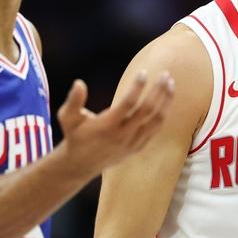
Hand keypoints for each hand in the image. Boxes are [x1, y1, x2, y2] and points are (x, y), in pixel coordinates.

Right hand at [56, 72, 174, 176]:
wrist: (81, 165)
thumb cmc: (75, 136)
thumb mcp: (67, 118)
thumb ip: (73, 101)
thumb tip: (79, 83)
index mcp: (106, 126)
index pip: (127, 104)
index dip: (137, 87)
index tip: (144, 72)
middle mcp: (122, 135)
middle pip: (147, 111)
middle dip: (158, 91)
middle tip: (165, 74)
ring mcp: (133, 142)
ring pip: (156, 121)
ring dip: (166, 102)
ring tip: (170, 84)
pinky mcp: (138, 147)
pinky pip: (155, 129)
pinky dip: (162, 114)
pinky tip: (165, 100)